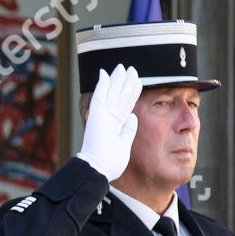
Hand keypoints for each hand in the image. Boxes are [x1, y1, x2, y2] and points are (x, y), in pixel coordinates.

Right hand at [77, 64, 142, 180]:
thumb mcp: (125, 144)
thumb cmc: (110, 162)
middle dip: (125, 82)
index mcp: (115, 125)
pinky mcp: (97, 114)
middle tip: (131, 69)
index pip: (126, 105)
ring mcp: (102, 115)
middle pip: (120, 96)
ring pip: (112, 92)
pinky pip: (100, 95)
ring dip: (117, 79)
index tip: (137, 82)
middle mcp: (108, 118)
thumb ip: (128, 130)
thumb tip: (133, 117)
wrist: (99, 168)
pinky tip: (104, 73)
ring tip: (123, 67)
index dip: (131, 93)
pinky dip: (101, 84)